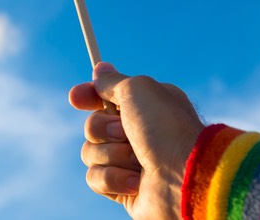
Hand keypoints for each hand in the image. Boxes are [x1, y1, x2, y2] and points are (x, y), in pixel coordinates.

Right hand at [69, 62, 205, 218]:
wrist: (185, 178)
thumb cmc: (166, 128)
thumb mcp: (138, 89)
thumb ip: (112, 81)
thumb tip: (99, 70)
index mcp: (145, 107)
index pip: (106, 98)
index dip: (89, 96)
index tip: (75, 98)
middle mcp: (137, 133)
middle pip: (92, 125)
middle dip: (103, 129)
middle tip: (126, 132)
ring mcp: (129, 162)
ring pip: (89, 152)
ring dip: (111, 154)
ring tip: (138, 161)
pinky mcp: (123, 189)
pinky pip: (95, 178)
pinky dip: (113, 179)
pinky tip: (136, 182)